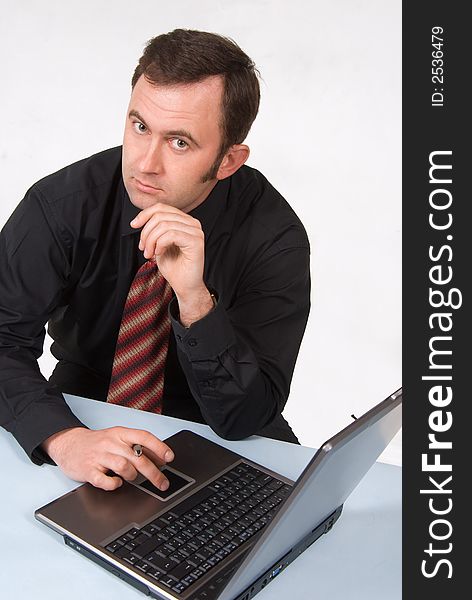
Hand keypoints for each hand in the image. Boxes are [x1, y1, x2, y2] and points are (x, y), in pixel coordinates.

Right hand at [41, 426, 174, 491]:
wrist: (69, 444)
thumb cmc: (98, 443)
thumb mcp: (118, 439)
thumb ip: (137, 447)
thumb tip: (161, 458)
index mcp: (120, 434)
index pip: (143, 437)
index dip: (159, 447)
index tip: (169, 458)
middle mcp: (111, 443)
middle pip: (137, 457)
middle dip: (153, 473)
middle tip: (162, 483)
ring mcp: (99, 456)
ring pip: (123, 466)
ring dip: (132, 476)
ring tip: (133, 478)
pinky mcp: (88, 470)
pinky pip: (103, 480)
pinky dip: (113, 484)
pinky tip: (116, 483)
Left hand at [131, 203, 213, 325]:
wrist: (185, 286)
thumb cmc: (174, 267)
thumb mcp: (158, 244)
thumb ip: (154, 229)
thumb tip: (140, 219)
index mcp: (184, 221)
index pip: (161, 207)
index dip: (144, 214)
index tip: (133, 225)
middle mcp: (192, 223)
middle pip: (161, 215)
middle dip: (146, 232)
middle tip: (143, 249)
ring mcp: (196, 232)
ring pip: (164, 225)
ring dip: (151, 241)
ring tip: (149, 254)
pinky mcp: (196, 241)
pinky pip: (171, 235)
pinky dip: (160, 244)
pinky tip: (159, 253)